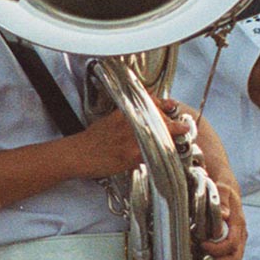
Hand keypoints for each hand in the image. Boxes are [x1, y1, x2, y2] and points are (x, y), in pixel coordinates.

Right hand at [76, 100, 192, 179]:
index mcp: (126, 111)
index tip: (173, 107)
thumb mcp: (111, 119)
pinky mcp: (132, 155)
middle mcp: (131, 122)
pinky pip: (152, 154)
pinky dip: (160, 154)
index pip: (151, 103)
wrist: (78, 154)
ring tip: (179, 138)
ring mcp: (132, 139)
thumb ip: (129, 115)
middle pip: (160, 120)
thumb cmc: (93, 139)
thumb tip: (147, 114)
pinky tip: (166, 157)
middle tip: (182, 127)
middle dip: (172, 124)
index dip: (165, 106)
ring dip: (171, 138)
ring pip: (160, 136)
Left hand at [198, 179, 244, 259]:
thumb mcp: (222, 188)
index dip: (217, 249)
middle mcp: (240, 236)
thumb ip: (222, 200)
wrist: (227, 189)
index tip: (203, 244)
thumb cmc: (223, 188)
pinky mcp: (230, 246)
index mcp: (238, 224)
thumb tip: (224, 215)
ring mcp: (236, 242)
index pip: (231, 245)